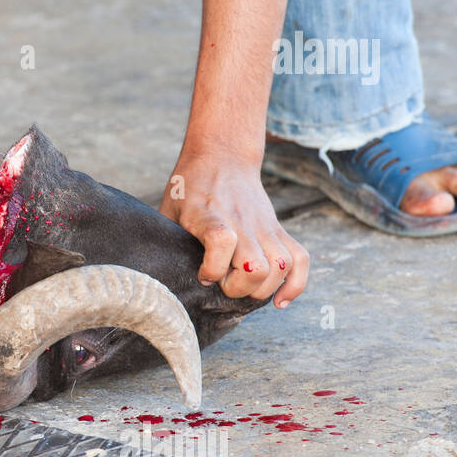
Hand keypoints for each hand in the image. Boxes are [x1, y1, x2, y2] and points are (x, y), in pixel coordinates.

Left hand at [159, 148, 308, 307]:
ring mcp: (263, 226)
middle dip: (238, 289)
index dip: (212, 269)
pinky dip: (294, 284)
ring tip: (244, 288)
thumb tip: (157, 275)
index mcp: (208, 215)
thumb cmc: (188, 187)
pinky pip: (300, 260)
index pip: (221, 241)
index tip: (202, 275)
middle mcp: (240, 221)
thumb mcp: (168, 209)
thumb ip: (165, 239)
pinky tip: (278, 300)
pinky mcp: (277, 229)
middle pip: (255, 268)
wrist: (222, 155)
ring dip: (263, 289)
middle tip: (223, 284)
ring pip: (280, 267)